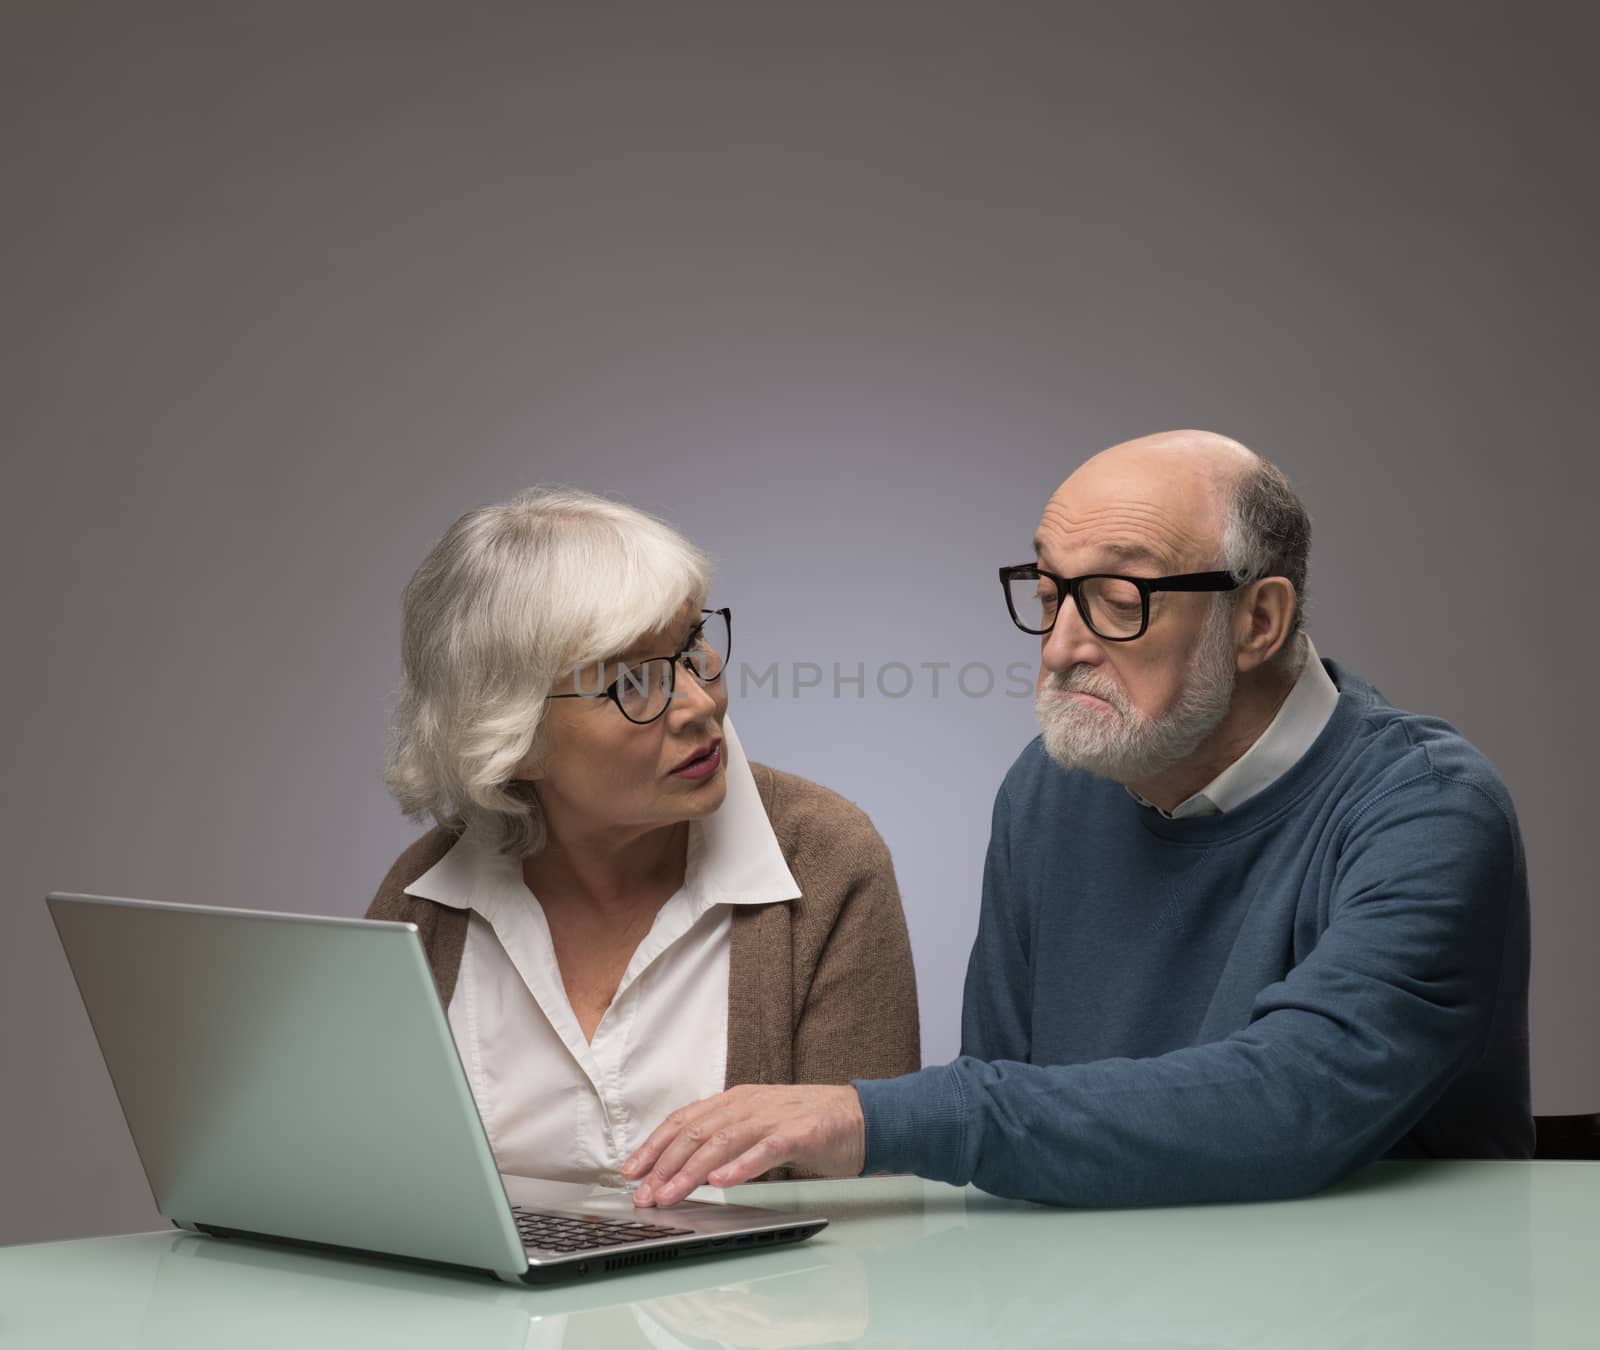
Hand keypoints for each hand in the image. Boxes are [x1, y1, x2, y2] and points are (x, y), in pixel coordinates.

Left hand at [622, 1084, 865, 1205]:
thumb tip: (685, 1169)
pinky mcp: (800, 1132)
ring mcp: (774, 1116)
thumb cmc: (808, 1126)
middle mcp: (749, 1104)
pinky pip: (765, 1149)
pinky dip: (740, 1166)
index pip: (684, 1121)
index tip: (630, 1172)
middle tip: (642, 1195)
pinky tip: (722, 1183)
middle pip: (696, 1132)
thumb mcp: (759, 1128)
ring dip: (690, 1171)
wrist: (862, 1117)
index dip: (654, 1146)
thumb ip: (727, 1141)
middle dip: (663, 1165)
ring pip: (722, 1142)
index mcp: (736, 1100)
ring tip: (669, 1195)